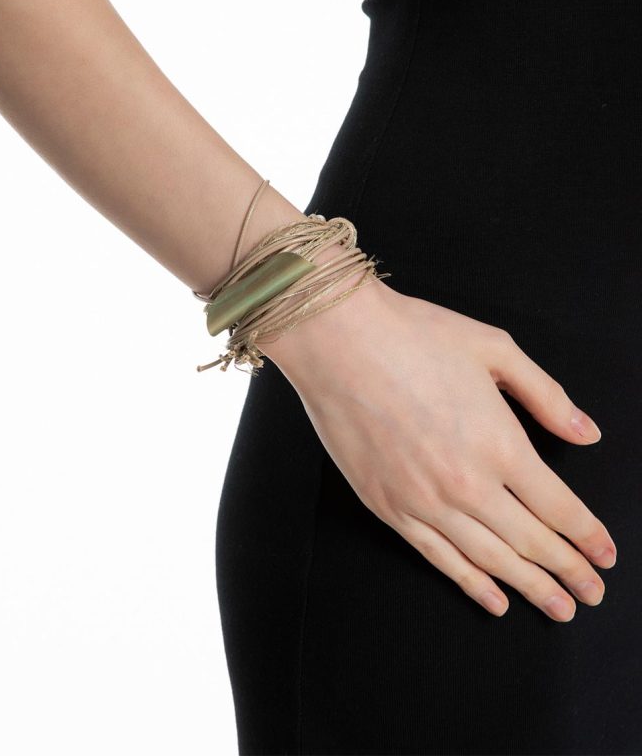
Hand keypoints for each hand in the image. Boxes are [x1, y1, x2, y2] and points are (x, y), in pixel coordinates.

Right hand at [261, 277, 615, 621]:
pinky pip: (438, 558)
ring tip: (557, 607)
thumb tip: (585, 433)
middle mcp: (466, 484)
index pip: (558, 508)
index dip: (588, 537)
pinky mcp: (388, 507)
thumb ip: (547, 396)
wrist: (339, 343)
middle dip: (569, 573)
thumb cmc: (413, 337)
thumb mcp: (495, 350)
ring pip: (489, 561)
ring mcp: (423, 501)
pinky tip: (494, 601)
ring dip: (530, 589)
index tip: (605, 556)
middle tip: (591, 594)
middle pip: (531, 544)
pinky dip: (471, 585)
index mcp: (500, 444)